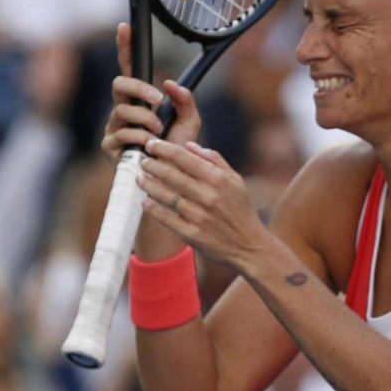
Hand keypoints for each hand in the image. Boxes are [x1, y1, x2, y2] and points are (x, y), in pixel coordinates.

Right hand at [101, 23, 201, 164]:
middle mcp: (123, 110)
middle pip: (119, 83)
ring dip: (145, 119)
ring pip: (122, 109)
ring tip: (159, 132)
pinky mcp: (109, 145)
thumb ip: (186, 102)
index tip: (125, 27)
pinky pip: (122, 132)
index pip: (131, 69)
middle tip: (158, 99)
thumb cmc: (177, 151)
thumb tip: (171, 84)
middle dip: (139, 88)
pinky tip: (149, 146)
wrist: (172, 180)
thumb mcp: (190, 123)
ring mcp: (114, 127)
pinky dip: (140, 137)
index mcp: (140, 100)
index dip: (126, 47)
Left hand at [137, 138, 267, 268]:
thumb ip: (214, 160)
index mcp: (219, 180)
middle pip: (171, 175)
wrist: (249, 246)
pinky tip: (146, 201)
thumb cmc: (241, 210)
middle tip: (142, 161)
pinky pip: (166, 218)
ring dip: (148, 185)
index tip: (151, 144)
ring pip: (165, 195)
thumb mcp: (236, 180)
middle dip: (152, 165)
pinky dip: (153, 208)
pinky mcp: (191, 234)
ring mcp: (199, 216)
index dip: (163, 148)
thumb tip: (188, 145)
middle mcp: (208, 196)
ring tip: (140, 179)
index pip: (184, 158)